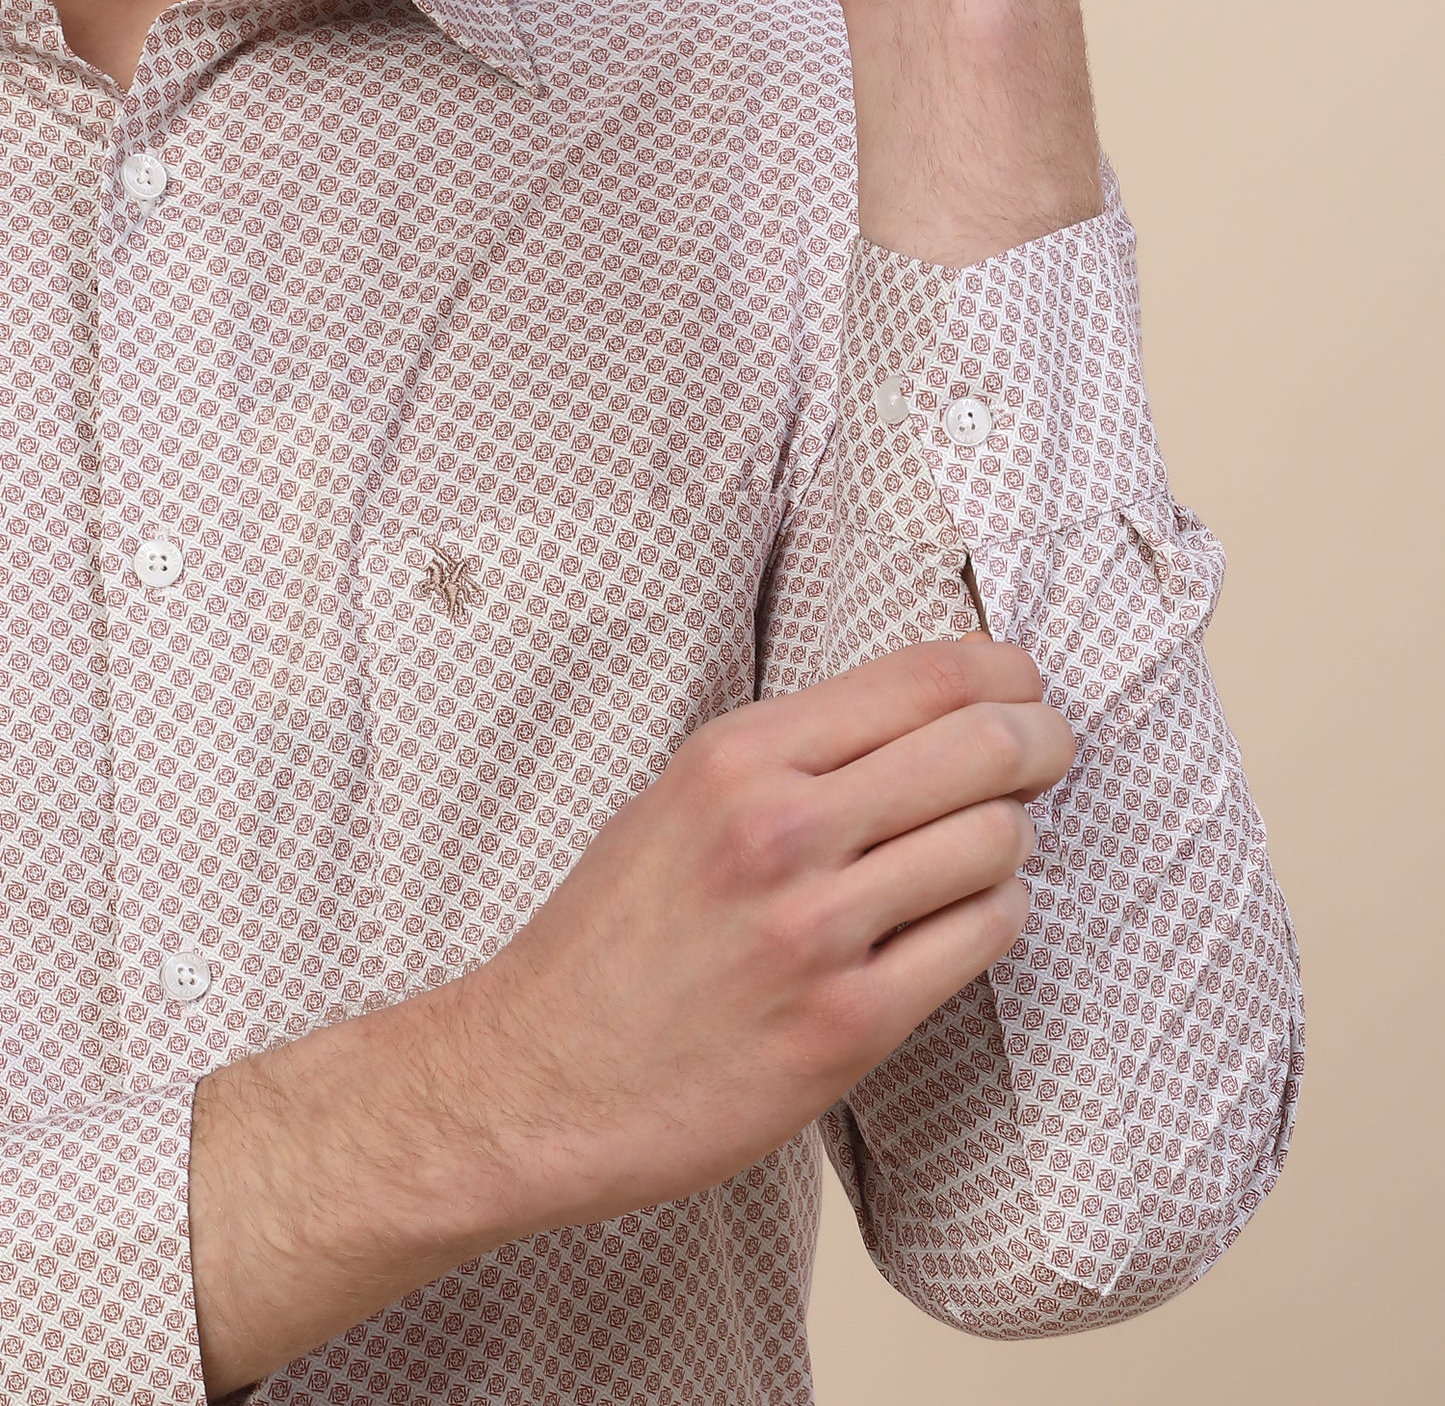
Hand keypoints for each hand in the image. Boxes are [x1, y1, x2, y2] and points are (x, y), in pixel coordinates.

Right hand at [462, 634, 1074, 1237]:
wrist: (536, 1078)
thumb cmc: (613, 938)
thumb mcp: (681, 798)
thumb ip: (798, 752)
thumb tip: (933, 704)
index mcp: (739, 756)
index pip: (926, 674)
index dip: (1005, 672)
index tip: (1023, 686)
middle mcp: (780, 829)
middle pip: (983, 746)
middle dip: (1042, 743)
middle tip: (1047, 754)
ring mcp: (817, 930)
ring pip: (998, 842)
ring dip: (1013, 840)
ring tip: (983, 851)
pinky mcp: (848, 1024)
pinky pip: (984, 937)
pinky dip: (994, 916)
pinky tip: (961, 919)